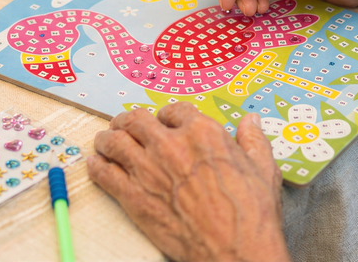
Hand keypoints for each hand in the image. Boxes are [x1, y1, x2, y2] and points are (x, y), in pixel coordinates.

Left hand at [87, 103, 289, 261]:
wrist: (235, 251)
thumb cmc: (252, 211)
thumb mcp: (263, 168)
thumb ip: (253, 140)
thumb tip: (251, 121)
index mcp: (203, 132)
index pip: (174, 110)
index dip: (167, 114)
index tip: (163, 120)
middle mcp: (171, 144)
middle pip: (137, 120)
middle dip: (128, 119)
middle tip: (123, 123)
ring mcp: (149, 170)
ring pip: (116, 142)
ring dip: (107, 138)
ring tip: (104, 139)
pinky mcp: (134, 198)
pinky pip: (106, 174)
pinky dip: (97, 166)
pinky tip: (94, 164)